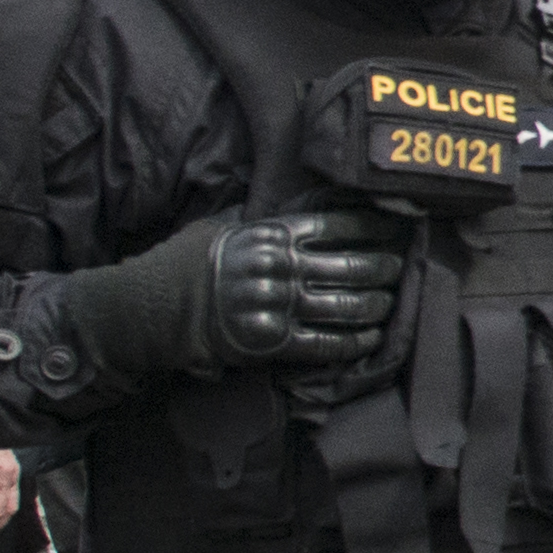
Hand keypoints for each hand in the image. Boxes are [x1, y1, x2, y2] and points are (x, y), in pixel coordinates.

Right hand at [71, 202, 411, 387]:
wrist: (151, 308)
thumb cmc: (187, 262)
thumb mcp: (224, 227)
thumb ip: (262, 220)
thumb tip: (301, 209)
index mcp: (269, 235)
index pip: (335, 226)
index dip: (371, 228)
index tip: (395, 229)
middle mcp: (277, 267)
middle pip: (349, 266)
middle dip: (382, 268)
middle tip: (401, 268)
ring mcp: (274, 305)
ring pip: (344, 306)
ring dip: (375, 305)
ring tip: (391, 302)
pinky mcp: (269, 342)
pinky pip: (325, 344)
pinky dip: (354, 341)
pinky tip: (372, 338)